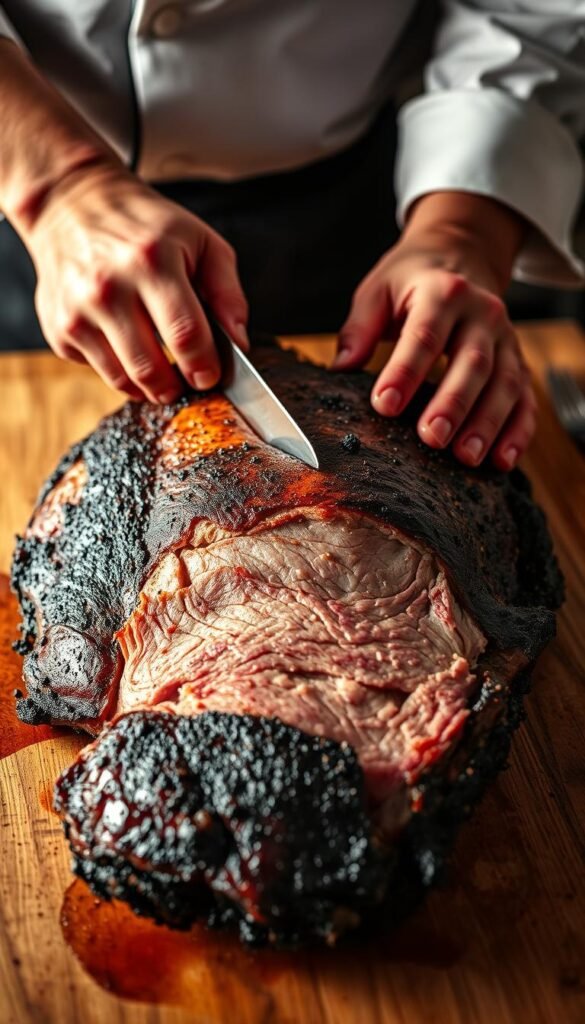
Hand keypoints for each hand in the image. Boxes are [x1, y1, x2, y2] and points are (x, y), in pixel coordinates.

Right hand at [24, 161, 248, 401]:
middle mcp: (108, 288)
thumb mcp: (199, 241)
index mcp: (150, 261)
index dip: (205, 366)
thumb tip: (239, 342)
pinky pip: (100, 371)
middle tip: (188, 380)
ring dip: (151, 387)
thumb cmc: (145, 226)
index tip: (211, 375)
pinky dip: (122, 372)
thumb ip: (227, 291)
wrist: (71, 204)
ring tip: (164, 374)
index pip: (186, 335)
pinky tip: (130, 348)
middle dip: (178, 387)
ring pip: (124, 380)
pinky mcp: (59, 329)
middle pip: (151, 369)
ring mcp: (78, 311)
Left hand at [334, 194, 535, 470]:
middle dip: (453, 403)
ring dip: (488, 423)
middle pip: (472, 363)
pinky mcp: (518, 362)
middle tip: (431, 438)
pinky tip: (503, 460)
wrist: (462, 256)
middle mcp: (482, 314)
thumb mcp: (378, 289)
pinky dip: (518, 431)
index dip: (405, 371)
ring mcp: (506, 339)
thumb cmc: (412, 281)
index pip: (424, 335)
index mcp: (443, 293)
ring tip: (467, 458)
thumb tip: (341, 368)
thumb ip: (360, 327)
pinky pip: (525, 399)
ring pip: (505, 383)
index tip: (384, 405)